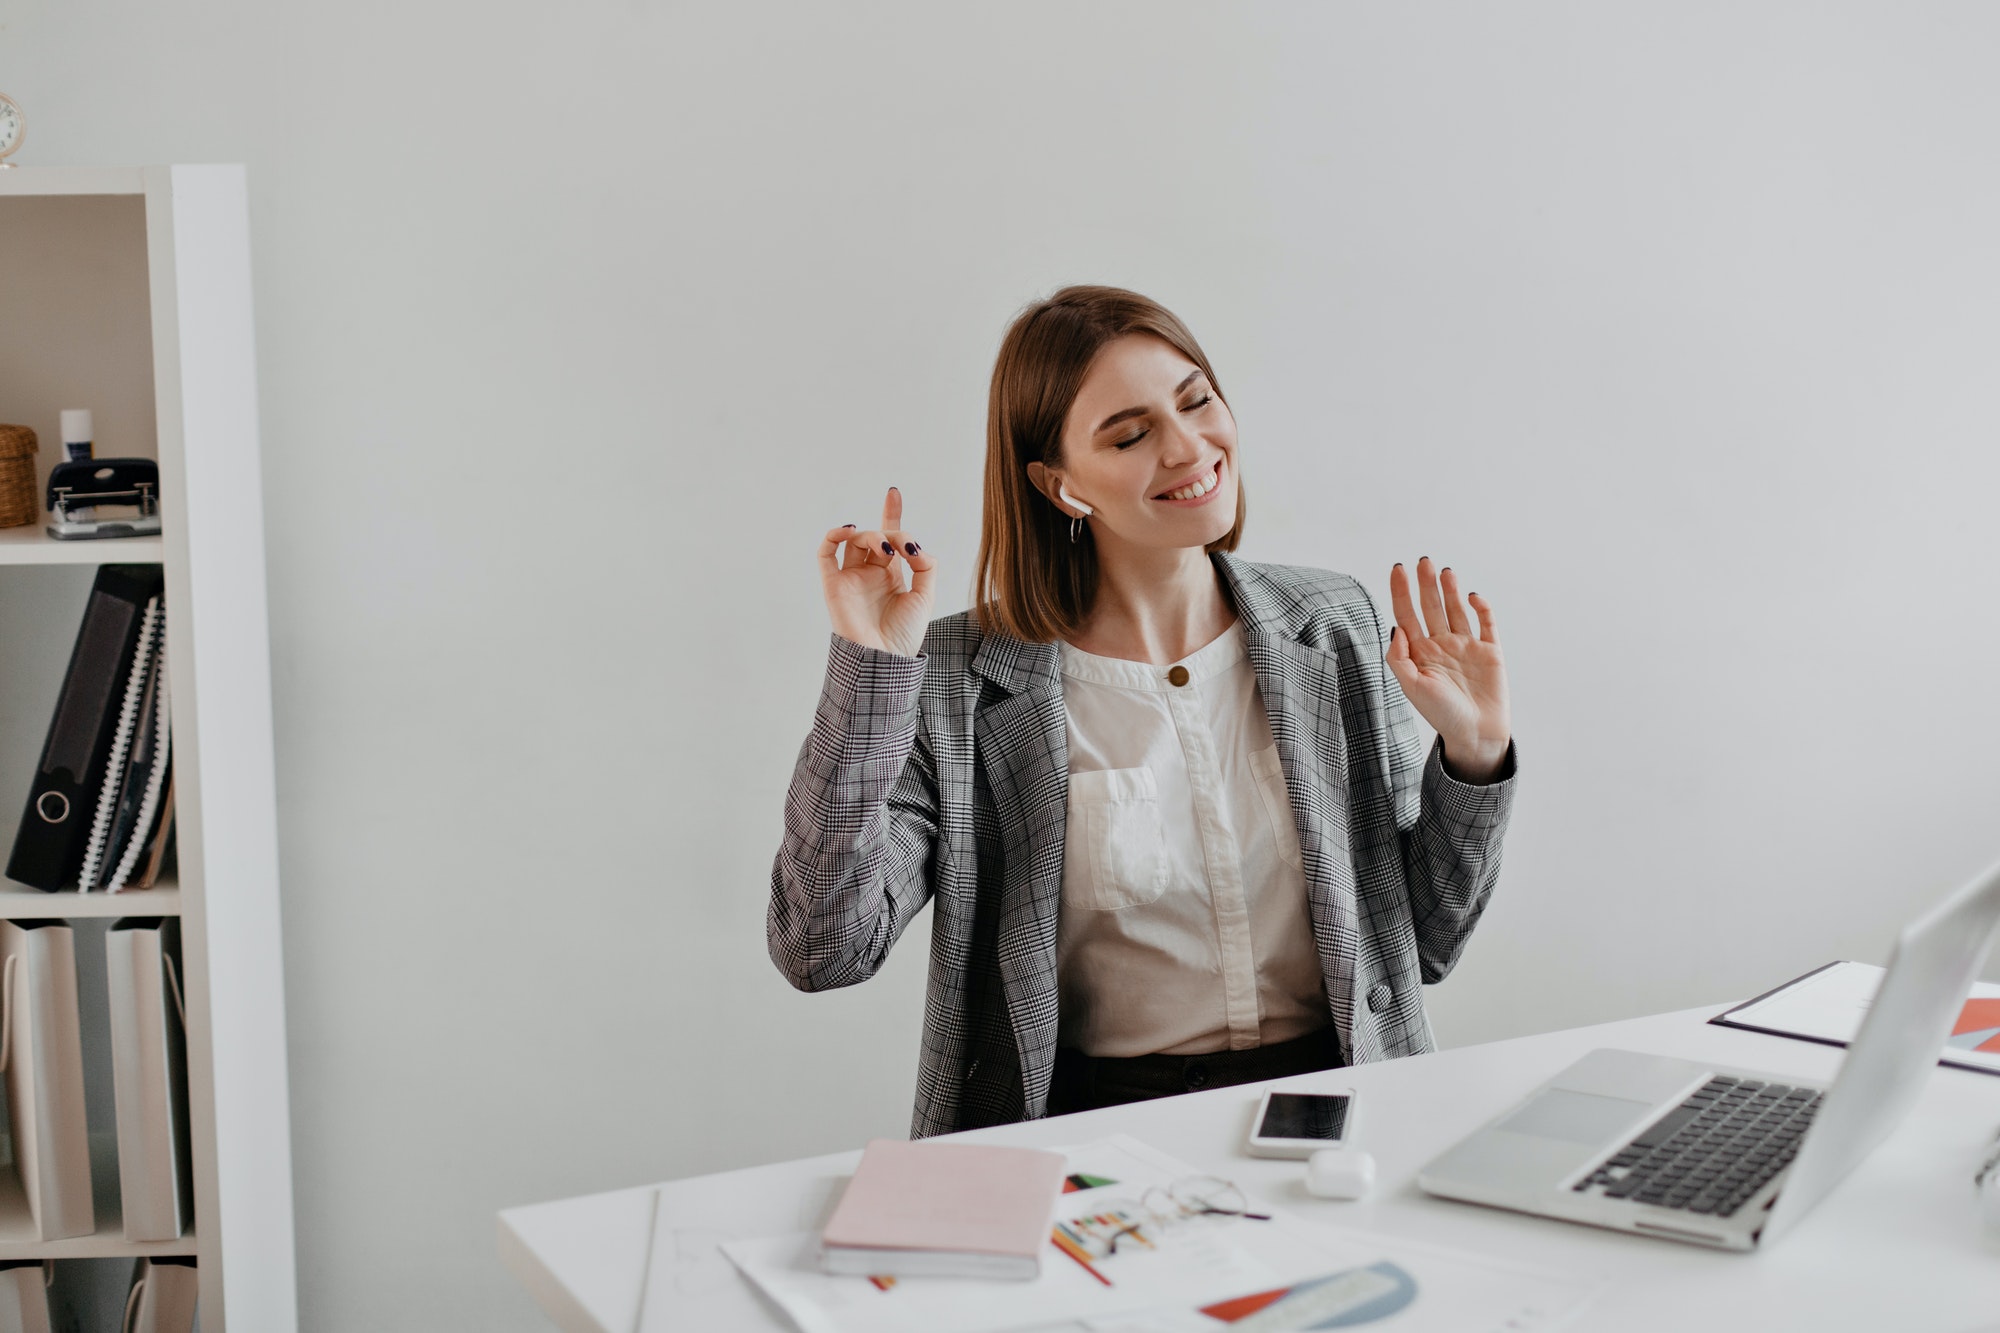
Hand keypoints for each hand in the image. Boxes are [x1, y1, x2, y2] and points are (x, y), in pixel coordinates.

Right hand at [818, 487, 936, 658]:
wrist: (884, 658)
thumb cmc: (904, 634)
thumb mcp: (926, 596)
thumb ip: (926, 565)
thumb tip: (913, 546)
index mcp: (891, 576)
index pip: (890, 538)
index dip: (891, 514)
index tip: (893, 493)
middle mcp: (870, 574)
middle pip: (876, 537)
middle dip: (892, 532)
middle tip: (904, 549)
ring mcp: (851, 578)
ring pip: (854, 541)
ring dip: (871, 535)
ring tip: (885, 549)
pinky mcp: (834, 584)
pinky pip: (826, 553)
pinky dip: (834, 536)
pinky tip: (850, 531)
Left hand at [1386, 557, 1510, 782]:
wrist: (1475, 733)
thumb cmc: (1441, 714)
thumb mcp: (1411, 687)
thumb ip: (1399, 657)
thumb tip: (1396, 627)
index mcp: (1420, 652)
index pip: (1406, 614)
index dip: (1401, 592)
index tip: (1398, 569)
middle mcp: (1441, 644)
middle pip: (1430, 606)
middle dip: (1425, 584)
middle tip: (1422, 561)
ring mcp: (1466, 645)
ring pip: (1456, 609)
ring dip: (1450, 590)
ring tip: (1444, 571)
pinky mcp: (1490, 650)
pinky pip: (1486, 623)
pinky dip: (1480, 607)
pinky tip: (1471, 596)